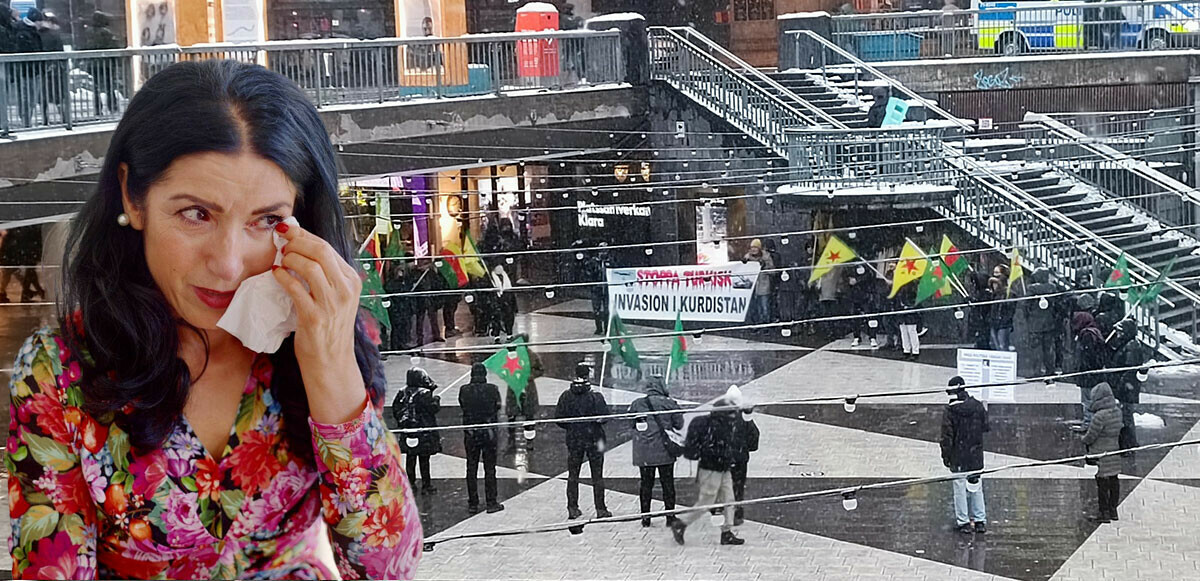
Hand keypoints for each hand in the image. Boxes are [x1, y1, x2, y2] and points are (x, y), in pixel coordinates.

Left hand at [272, 222, 367, 423]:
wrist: (331, 362)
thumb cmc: (329, 329)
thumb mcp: (335, 298)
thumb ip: (324, 275)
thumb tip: (299, 247)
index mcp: (352, 281)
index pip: (327, 248)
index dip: (304, 235)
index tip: (287, 231)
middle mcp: (345, 290)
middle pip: (320, 252)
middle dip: (296, 242)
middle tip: (281, 243)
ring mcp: (332, 304)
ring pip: (310, 266)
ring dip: (290, 258)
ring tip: (280, 260)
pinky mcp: (315, 317)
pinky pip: (296, 288)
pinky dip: (283, 277)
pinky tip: (276, 274)